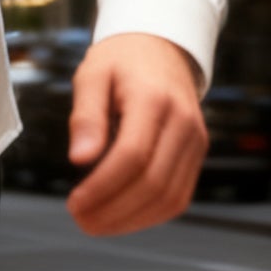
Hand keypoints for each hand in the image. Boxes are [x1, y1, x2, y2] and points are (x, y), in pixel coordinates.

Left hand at [65, 34, 207, 236]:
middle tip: (80, 219)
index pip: (132, 156)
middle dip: (114, 211)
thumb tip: (79, 159)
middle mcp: (183, 122)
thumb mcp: (92, 75)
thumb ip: (86, 116)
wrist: (161, 48)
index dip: (102, 187)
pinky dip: (149, 215)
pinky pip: (178, 196)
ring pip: (169, 197)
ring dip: (131, 220)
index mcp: (154, 99)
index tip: (74, 202)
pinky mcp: (196, 154)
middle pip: (153, 183)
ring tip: (96, 223)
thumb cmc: (122, 61)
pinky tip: (121, 216)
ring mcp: (195, 140)